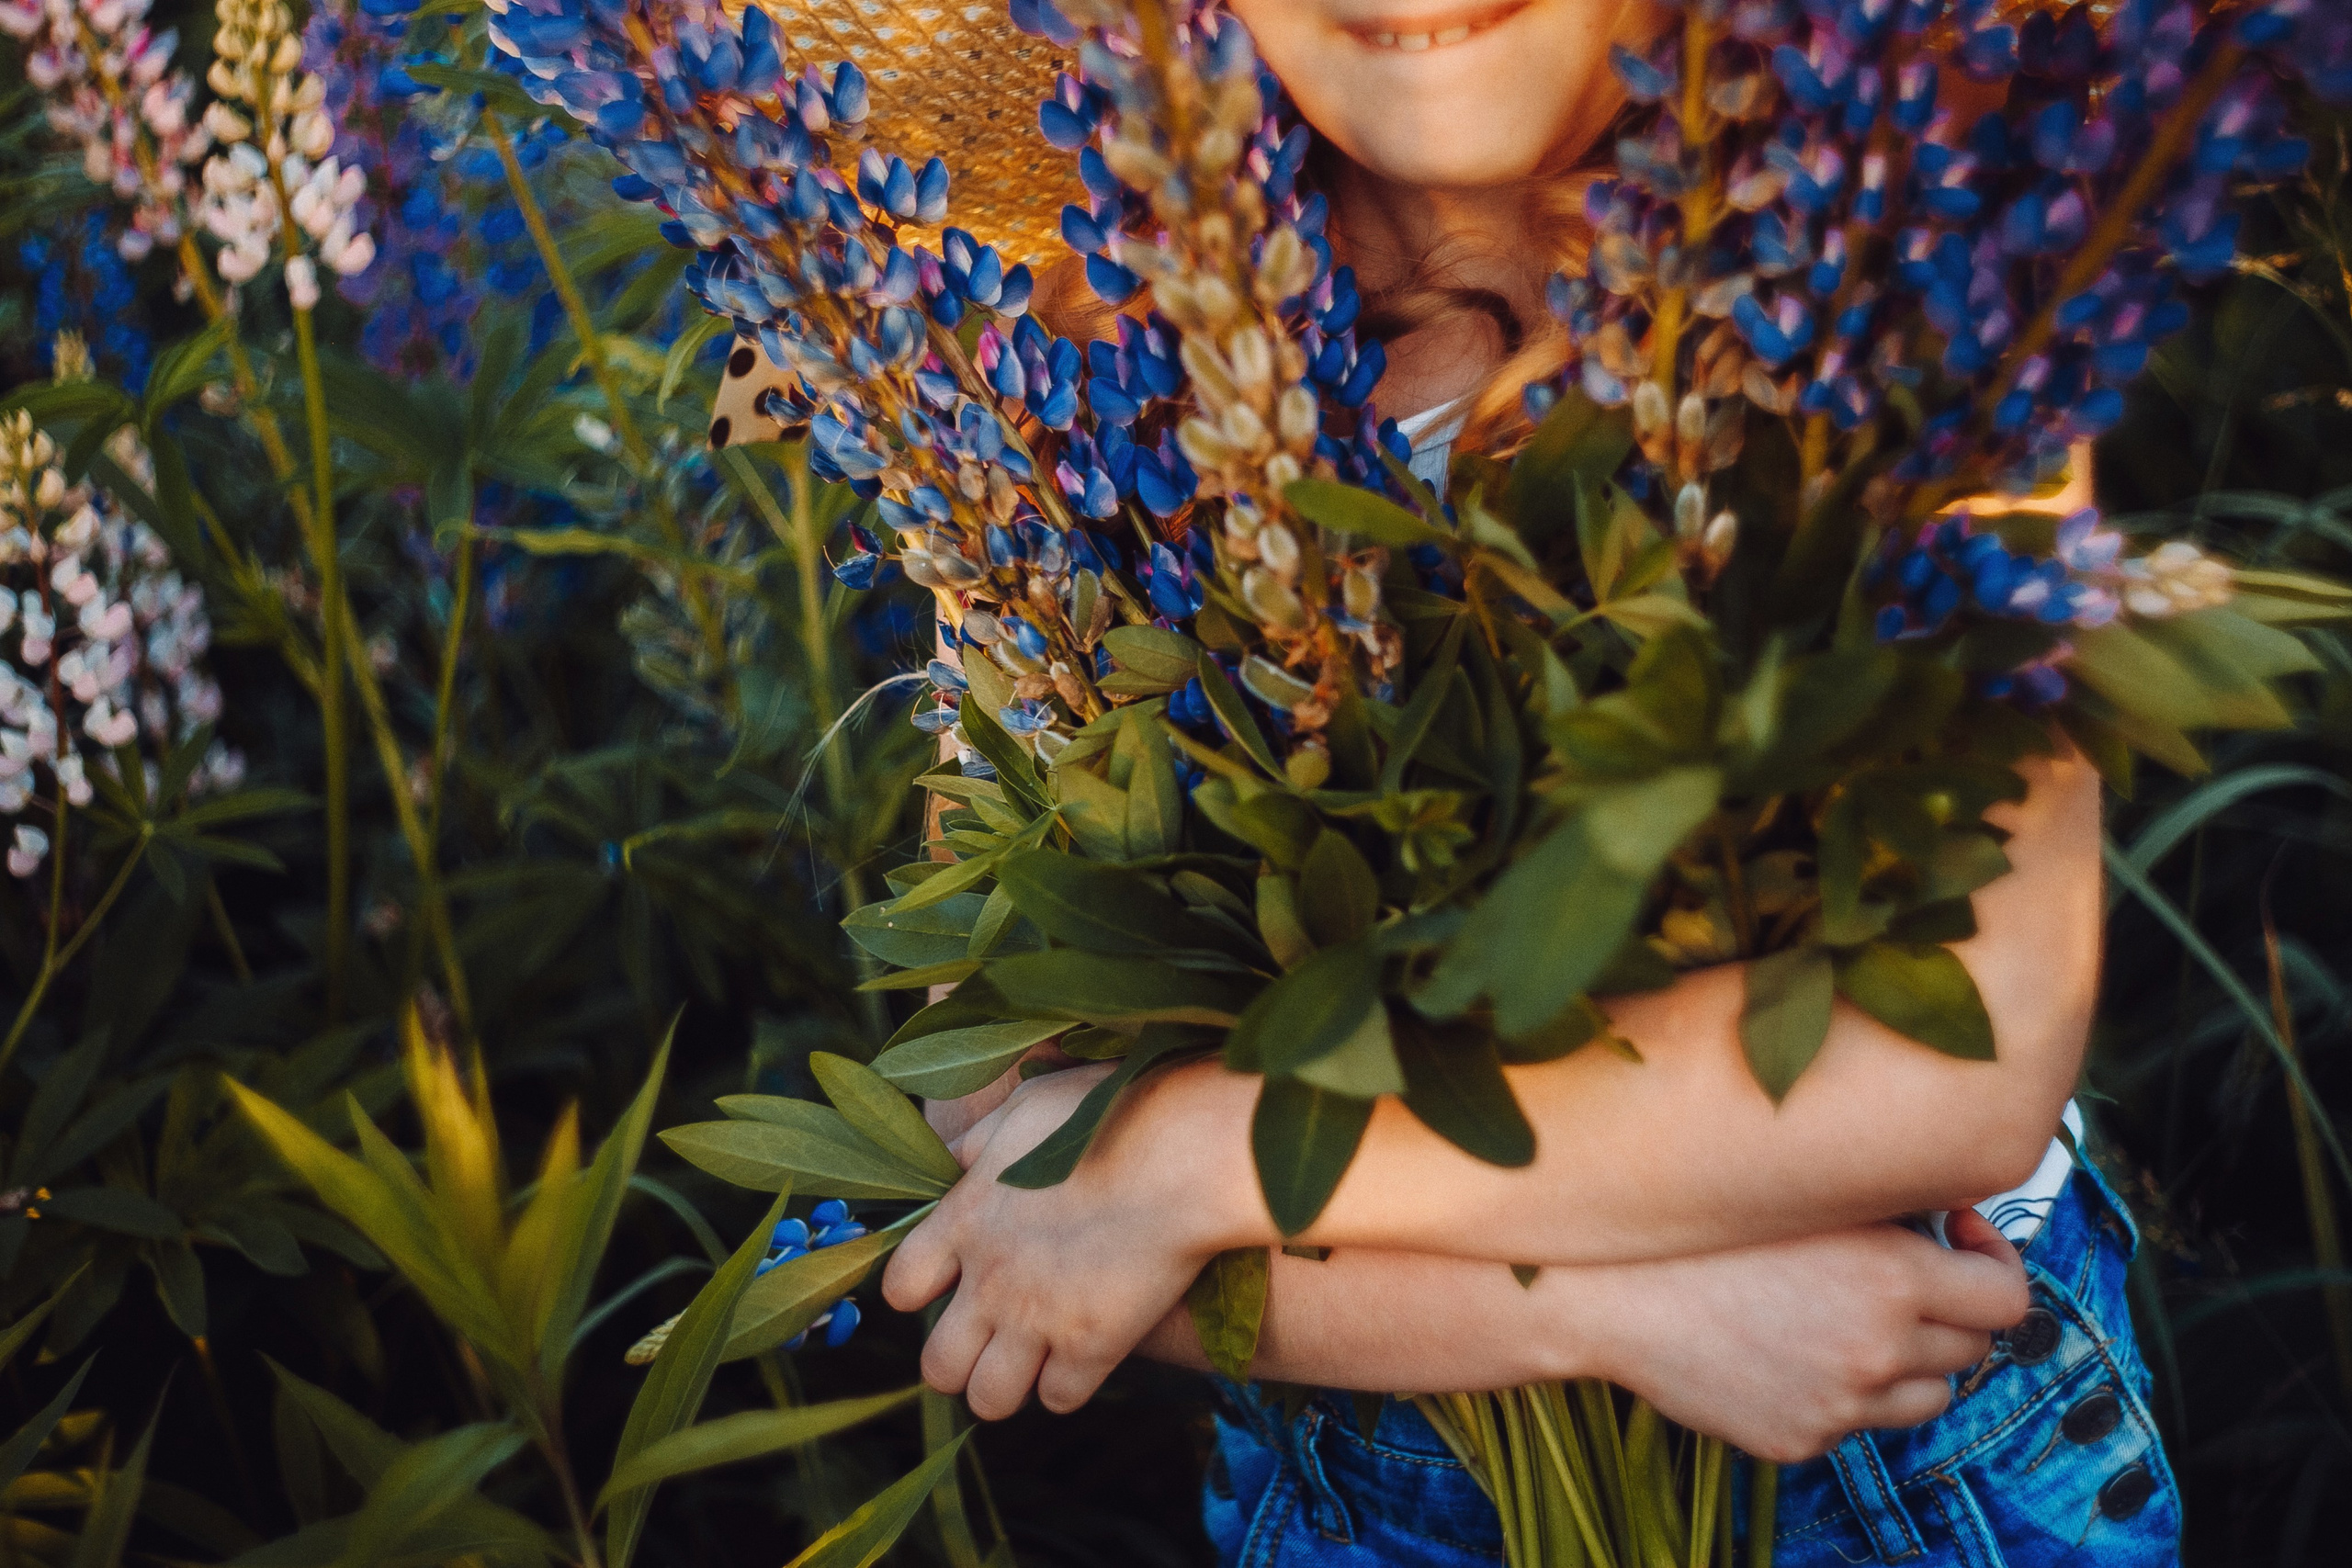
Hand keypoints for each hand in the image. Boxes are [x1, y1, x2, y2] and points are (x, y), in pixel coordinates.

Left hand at [884, 1060, 1217, 1419]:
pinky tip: (1084, 1354)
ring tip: (1032, 1359)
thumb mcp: (1027, 1107)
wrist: (1183, 1155)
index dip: (918, 1292)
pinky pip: (1058, 1399)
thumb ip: (980, 1140)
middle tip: (989, 1339)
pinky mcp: (1092, 1347)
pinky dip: (1068, 1385)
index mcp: (966, 1219)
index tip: (949, 1283)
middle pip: (937, 1365)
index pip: (901, 1286)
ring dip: (1007, 1384)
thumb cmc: (1109, 1115)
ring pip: (988, 1400)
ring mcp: (1037, 1321)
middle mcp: (989, 1281)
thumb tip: (952, 1158)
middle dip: (957, 1361)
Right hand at [1581, 1209, 2029, 1462]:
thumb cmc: (1699, 1230)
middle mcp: (1879, 1349)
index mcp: (1892, 1279)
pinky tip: (1791, 1347)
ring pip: (1929, 1395)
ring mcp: (1841, 1404)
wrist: (1609, 1295)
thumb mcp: (1807, 1202)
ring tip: (1854, 1319)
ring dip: (1911, 1359)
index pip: (2007, 1298)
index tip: (1959, 1238)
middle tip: (1904, 1276)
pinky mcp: (1802, 1439)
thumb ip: (1889, 1212)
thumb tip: (1949, 1212)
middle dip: (1950, 1309)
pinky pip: (1857, 1419)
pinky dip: (1845, 1389)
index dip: (1995, 1261)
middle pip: (1973, 1348)